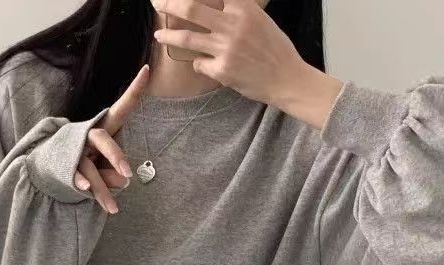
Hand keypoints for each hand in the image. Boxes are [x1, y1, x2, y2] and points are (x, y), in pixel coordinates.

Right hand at [73, 64, 150, 212]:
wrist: (47, 169)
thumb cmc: (87, 165)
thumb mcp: (104, 169)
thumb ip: (114, 174)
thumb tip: (122, 182)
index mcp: (103, 129)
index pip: (121, 108)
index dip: (134, 90)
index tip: (148, 70)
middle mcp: (87, 135)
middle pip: (102, 139)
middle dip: (115, 157)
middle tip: (128, 175)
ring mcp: (73, 149)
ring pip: (88, 165)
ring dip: (101, 188)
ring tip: (113, 208)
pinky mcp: (63, 163)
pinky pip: (75, 173)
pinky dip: (82, 184)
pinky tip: (84, 190)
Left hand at [150, 0, 344, 128]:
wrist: (286, 79)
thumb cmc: (274, 49)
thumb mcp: (259, 20)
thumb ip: (236, 11)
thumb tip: (214, 6)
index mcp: (243, 8)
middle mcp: (232, 25)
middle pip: (191, 8)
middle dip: (170, 3)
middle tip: (156, 3)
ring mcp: (225, 48)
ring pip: (188, 37)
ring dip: (169, 35)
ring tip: (158, 35)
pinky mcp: (221, 70)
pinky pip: (199, 63)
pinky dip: (198, 63)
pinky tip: (204, 64)